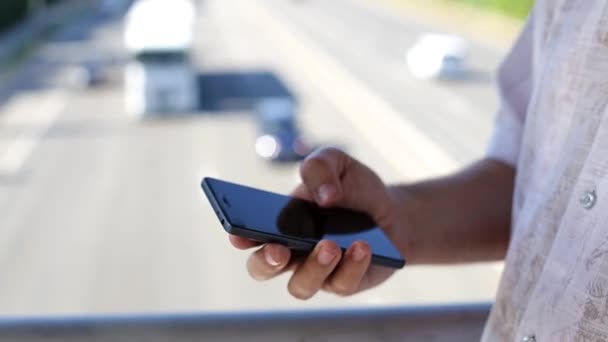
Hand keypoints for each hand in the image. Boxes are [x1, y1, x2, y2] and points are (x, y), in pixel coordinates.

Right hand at [230, 147, 399, 299]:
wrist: (391, 211)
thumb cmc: (353, 189)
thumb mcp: (336, 163)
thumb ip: (320, 167)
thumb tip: (324, 196)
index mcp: (278, 222)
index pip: (248, 234)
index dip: (239, 236)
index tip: (238, 233)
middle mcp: (291, 252)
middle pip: (262, 269)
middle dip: (266, 262)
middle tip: (279, 250)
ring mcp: (316, 272)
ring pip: (301, 285)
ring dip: (314, 266)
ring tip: (331, 245)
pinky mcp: (344, 283)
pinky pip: (341, 284)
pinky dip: (352, 265)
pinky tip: (362, 246)